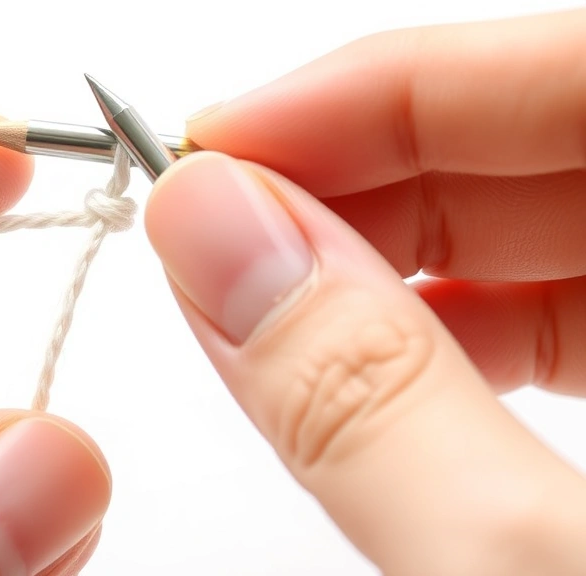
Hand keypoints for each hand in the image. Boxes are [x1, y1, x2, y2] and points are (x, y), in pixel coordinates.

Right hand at [145, 8, 585, 574]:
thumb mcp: (525, 566)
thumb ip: (366, 398)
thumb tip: (211, 230)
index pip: (582, 72)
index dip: (388, 89)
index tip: (220, 143)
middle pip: (552, 144)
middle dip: (361, 175)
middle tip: (211, 223)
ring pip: (548, 237)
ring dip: (386, 260)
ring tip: (254, 296)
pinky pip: (564, 329)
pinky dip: (444, 340)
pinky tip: (357, 369)